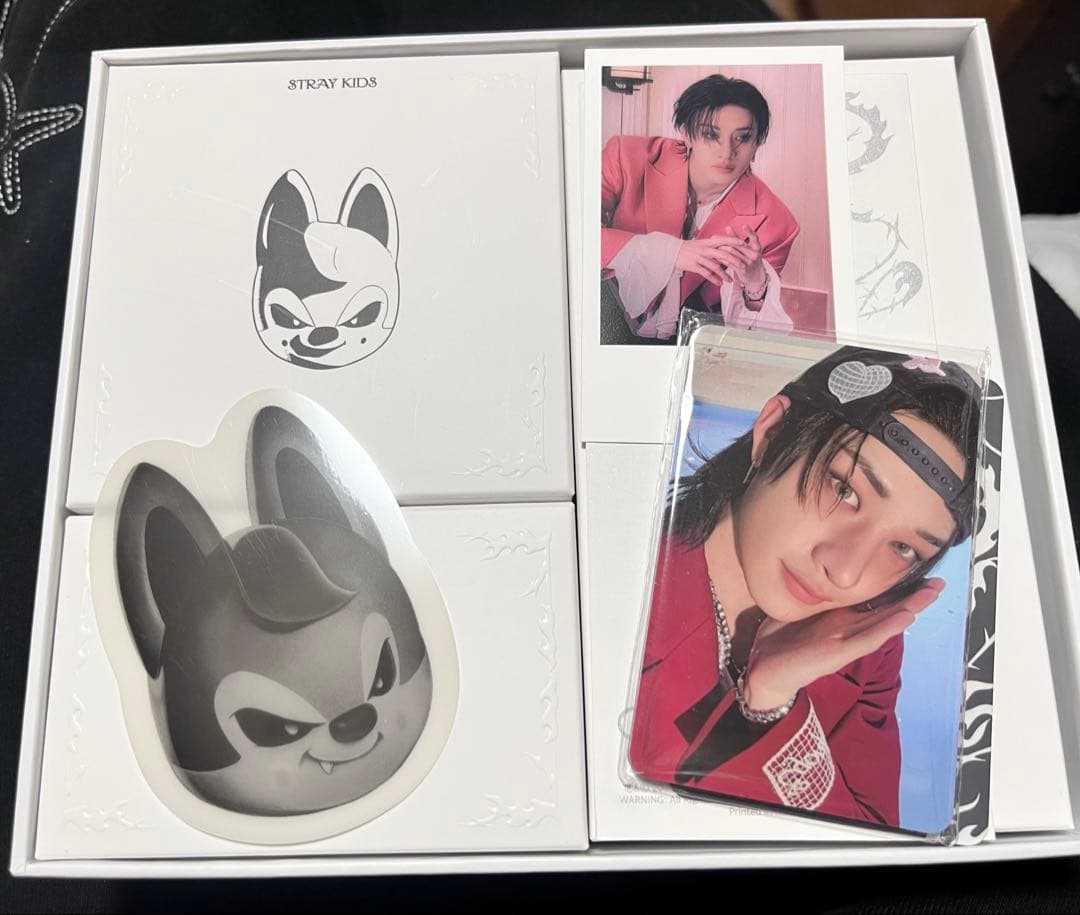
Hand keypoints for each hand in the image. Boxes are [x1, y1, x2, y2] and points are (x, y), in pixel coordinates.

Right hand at [675, 237, 738, 286]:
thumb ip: (713, 245)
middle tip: (743, 266)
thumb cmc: (687, 248)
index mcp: (707, 242)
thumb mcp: (701, 243)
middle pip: (722, 254)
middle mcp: (704, 249)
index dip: (735, 242)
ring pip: (715, 266)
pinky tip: (719, 283)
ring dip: (724, 274)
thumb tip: (724, 246)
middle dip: (734, 261)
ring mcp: (699, 257)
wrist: (672, 251)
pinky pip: (706, 273)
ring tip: (731, 280)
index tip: (745, 244)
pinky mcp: (694, 266)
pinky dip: (713, 279)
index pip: (724, 240)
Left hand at [704, 223, 766, 294]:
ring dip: (721, 249)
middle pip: (739, 245)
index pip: (754, 238)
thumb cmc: (748, 259)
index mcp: (757, 247)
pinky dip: (722, 259)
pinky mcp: (743, 270)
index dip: (749, 232)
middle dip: (725, 240)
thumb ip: (737, 239)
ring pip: (733, 253)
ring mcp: (749, 262)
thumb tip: (727, 227)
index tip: (744, 225)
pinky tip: (716, 257)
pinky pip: (730, 263)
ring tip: (712, 246)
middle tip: (713, 237)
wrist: (755, 277)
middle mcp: (755, 254)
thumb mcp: (746, 249)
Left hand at [740, 578, 944, 711]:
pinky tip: (903, 619)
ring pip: (883, 624)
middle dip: (912, 598)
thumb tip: (812, 573)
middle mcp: (848, 631)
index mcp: (839, 621)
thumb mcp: (796, 612)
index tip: (919, 576)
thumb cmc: (778, 643)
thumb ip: (810, 598)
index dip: (896, 591)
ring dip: (907, 610)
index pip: (874, 603)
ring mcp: (845, 643)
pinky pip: (866, 640)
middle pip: (886, 612)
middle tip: (939, 583)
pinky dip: (886, 629)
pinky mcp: (838, 654)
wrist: (763, 672)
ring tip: (929, 596)